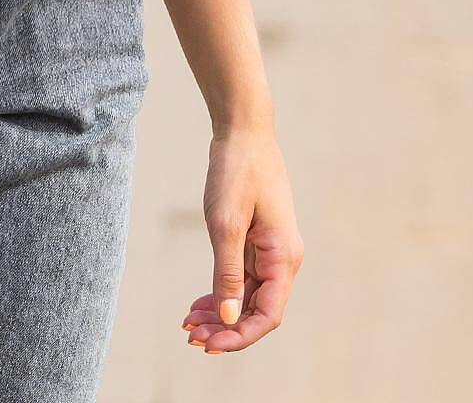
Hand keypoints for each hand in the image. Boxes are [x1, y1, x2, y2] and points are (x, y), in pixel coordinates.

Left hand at [181, 124, 303, 354]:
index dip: (240, 336)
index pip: (267, 315)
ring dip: (221, 313)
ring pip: (247, 296)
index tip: (208, 344)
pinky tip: (198, 304)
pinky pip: (242, 278)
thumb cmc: (236, 172)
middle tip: (190, 336)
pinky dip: (221, 292)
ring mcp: (270, 250)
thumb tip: (228, 318)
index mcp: (283, 258)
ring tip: (189, 324)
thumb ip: (227, 273)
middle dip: (225, 328)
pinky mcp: (257, 240)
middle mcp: (282, 259)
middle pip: (257, 310)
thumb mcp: (225, 224)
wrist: (243, 130)